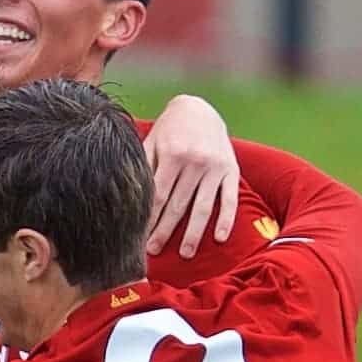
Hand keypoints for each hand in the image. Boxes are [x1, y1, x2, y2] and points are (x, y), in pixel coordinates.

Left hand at [143, 95, 239, 258]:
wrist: (199, 108)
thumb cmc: (168, 130)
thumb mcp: (152, 142)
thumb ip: (144, 166)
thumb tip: (130, 197)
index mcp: (172, 155)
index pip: (158, 196)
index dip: (149, 219)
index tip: (139, 237)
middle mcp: (194, 162)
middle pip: (177, 205)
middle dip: (165, 231)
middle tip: (154, 251)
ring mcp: (215, 167)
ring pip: (203, 207)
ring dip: (194, 233)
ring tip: (186, 254)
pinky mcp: (231, 169)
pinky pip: (230, 199)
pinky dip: (226, 219)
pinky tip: (219, 238)